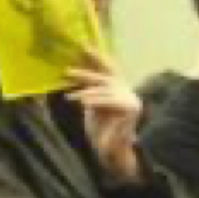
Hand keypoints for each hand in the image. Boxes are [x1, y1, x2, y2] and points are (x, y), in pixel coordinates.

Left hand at [64, 49, 141, 182]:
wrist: (112, 151)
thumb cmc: (100, 129)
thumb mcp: (91, 104)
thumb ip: (87, 88)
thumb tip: (70, 70)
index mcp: (119, 87)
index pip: (108, 67)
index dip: (96, 56)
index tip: (83, 45)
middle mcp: (127, 90)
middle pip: (105, 76)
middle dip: (85, 73)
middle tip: (67, 71)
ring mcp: (131, 99)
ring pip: (105, 89)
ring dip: (85, 91)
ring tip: (69, 95)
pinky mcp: (131, 108)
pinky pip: (109, 100)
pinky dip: (94, 100)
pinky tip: (81, 102)